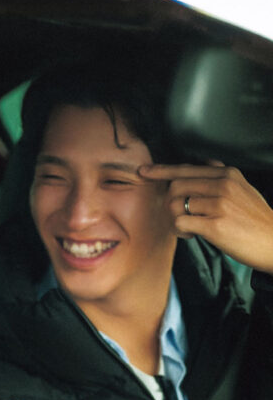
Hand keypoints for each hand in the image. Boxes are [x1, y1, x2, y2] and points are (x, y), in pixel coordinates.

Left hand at [140, 162, 272, 274]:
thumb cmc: (255, 219)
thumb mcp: (243, 188)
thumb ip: (222, 176)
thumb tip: (204, 163)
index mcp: (227, 174)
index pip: (186, 169)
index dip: (161, 171)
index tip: (144, 172)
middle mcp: (223, 185)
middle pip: (175, 187)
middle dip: (171, 204)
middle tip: (182, 217)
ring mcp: (219, 204)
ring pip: (175, 205)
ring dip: (176, 220)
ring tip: (191, 229)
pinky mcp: (215, 225)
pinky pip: (180, 223)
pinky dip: (180, 231)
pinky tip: (194, 235)